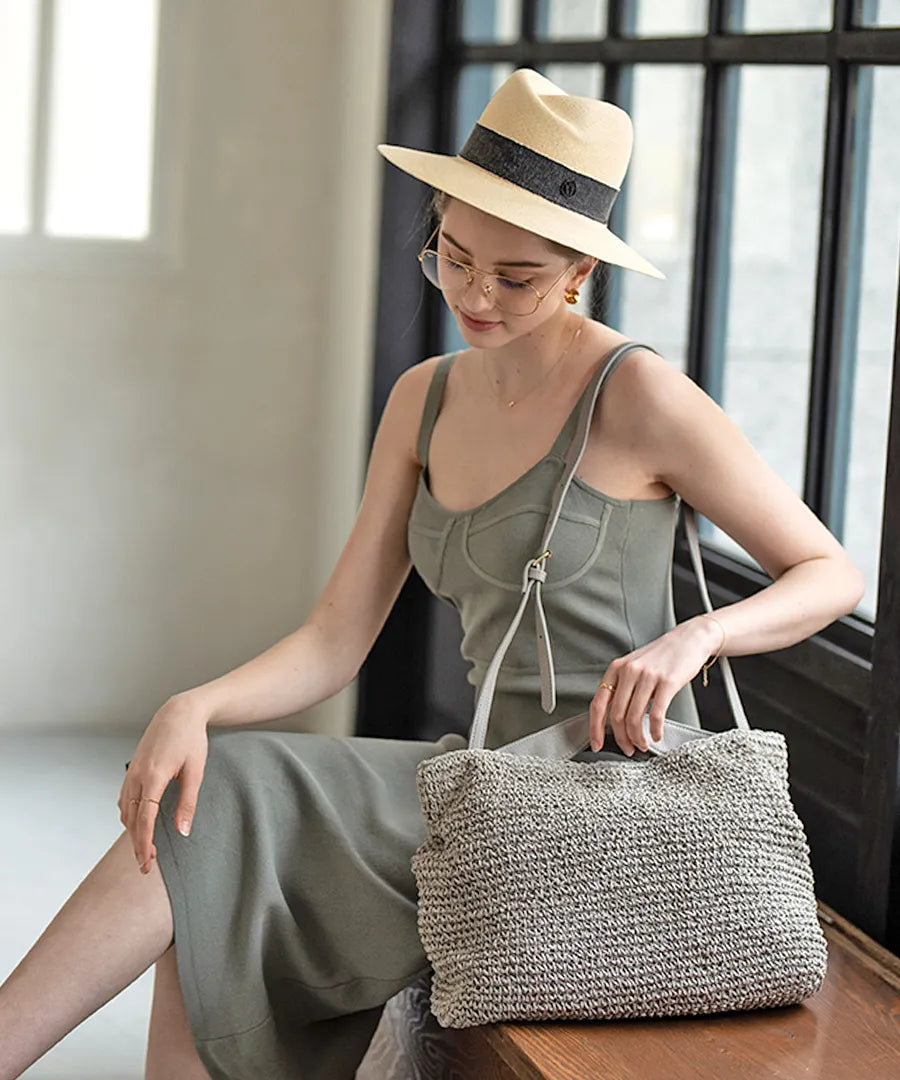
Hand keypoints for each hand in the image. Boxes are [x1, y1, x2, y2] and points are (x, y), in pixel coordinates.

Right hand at [118, 694, 209, 873]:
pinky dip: (128, 815)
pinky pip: (124, 798)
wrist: (179, 712)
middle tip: (146, 866)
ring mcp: (132, 772)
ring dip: (132, 831)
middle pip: (132, 820)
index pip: (144, 820)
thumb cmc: (191, 739)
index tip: (147, 863)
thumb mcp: (196, 771)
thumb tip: (183, 832)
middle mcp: (137, 776)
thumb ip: (188, 803)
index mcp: (153, 777)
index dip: (144, 844)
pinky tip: (137, 823)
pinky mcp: (132, 769)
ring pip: (125, 810)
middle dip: (137, 844)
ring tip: (144, 848)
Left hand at [590, 617, 719, 755]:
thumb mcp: (634, 667)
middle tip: (628, 749)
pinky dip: (655, 730)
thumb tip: (613, 720)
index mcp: (616, 669)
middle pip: (616, 715)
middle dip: (621, 738)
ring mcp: (647, 676)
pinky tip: (657, 735)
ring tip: (643, 745)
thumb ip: (622, 688)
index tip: (597, 744)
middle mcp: (628, 671)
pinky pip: (657, 714)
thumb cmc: (661, 657)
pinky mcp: (667, 682)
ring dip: (637, 738)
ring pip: (634, 717)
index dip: (595, 728)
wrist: (689, 640)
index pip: (598, 704)